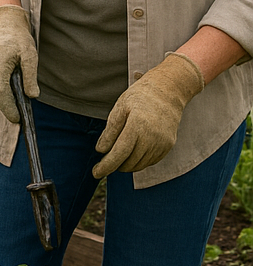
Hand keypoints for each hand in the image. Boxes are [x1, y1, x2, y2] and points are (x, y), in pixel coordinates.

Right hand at [0, 4, 38, 122]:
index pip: (0, 90)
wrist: (1, 28)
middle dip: (8, 106)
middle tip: (22, 110)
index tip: (18, 118)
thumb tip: (32, 96)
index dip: (8, 107)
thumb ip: (31, 76)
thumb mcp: (30, 54)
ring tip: (16, 95)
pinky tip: (7, 90)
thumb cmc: (17, 41)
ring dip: (3, 101)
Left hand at [92, 53, 203, 178]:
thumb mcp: (119, 108)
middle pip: (129, 162)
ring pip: (139, 164)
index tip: (96, 173)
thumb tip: (101, 151)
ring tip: (117, 153)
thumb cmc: (139, 98)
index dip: (106, 165)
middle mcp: (152, 137)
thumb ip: (110, 131)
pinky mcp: (168, 146)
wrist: (168, 91)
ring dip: (126, 164)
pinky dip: (138, 161)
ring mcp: (163, 143)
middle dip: (114, 165)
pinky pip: (150, 161)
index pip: (119, 153)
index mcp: (137, 126)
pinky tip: (132, 151)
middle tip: (105, 158)